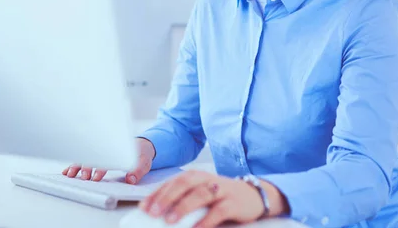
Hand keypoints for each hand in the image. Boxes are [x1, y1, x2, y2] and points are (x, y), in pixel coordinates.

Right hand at [62, 137, 155, 182]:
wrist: (143, 145)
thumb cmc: (142, 153)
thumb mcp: (145, 162)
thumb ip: (138, 171)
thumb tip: (130, 179)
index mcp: (118, 150)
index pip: (106, 158)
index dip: (100, 168)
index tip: (95, 178)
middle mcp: (107, 149)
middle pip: (93, 157)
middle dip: (86, 167)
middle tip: (84, 178)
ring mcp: (101, 151)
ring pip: (85, 157)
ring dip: (76, 165)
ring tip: (70, 175)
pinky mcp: (98, 155)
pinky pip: (84, 158)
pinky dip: (74, 164)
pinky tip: (67, 171)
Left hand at [138, 170, 287, 227]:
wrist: (254, 195)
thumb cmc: (222, 197)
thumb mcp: (202, 195)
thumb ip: (183, 200)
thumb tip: (158, 214)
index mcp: (197, 176)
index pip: (173, 182)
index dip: (157, 194)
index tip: (143, 208)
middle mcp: (208, 179)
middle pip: (184, 184)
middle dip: (166, 198)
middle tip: (152, 212)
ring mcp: (222, 190)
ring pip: (200, 195)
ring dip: (183, 207)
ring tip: (170, 220)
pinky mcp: (234, 202)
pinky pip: (218, 211)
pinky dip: (206, 220)